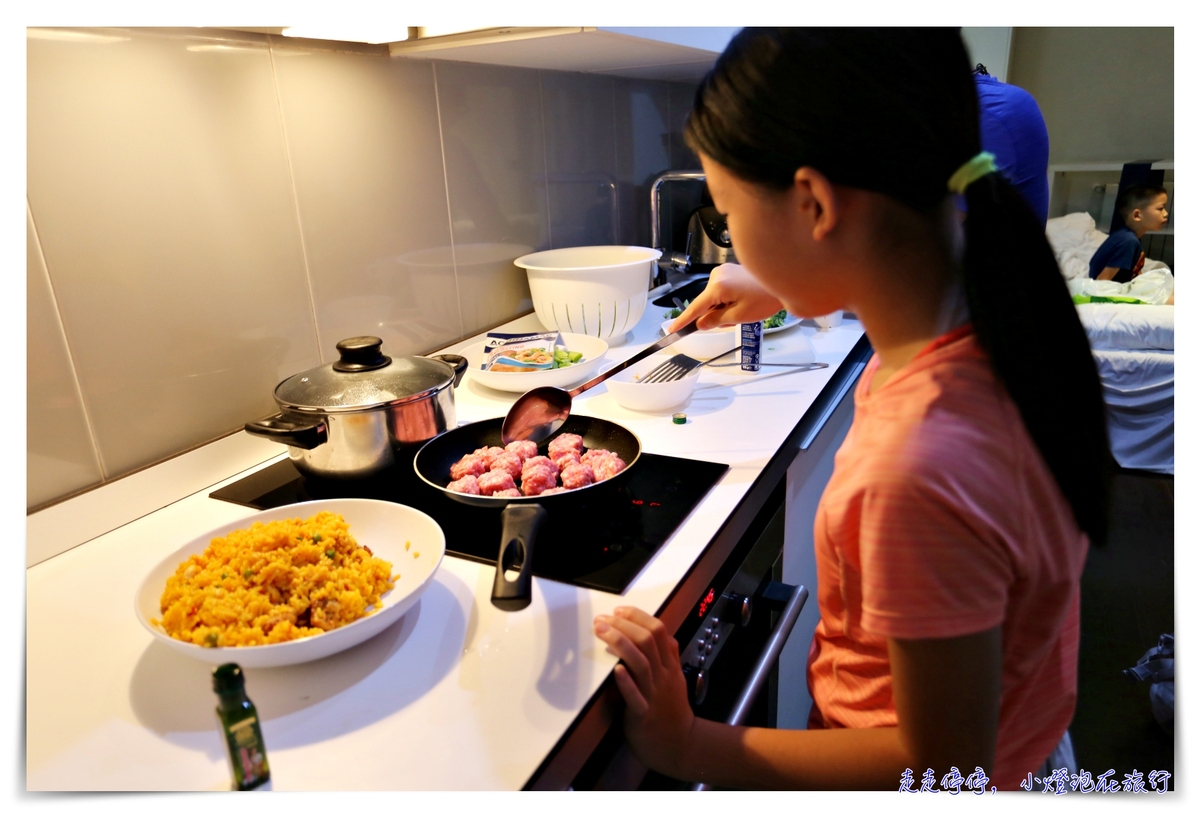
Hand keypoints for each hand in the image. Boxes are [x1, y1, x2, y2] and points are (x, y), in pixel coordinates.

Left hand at [594, 606, 695, 776]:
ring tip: (602, 632)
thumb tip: (653, 632)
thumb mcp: (674, 678)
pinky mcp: (644, 715)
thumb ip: (667, 656)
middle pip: (649, 641)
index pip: (659, 630)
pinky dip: (626, 682)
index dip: (638, 617)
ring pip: (642, 663)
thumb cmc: (671, 711)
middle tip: (603, 619)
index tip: (618, 611)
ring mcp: (655, 695)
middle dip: (624, 625)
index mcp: (670, 665)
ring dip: (620, 644)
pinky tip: (616, 670)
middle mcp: (664, 676)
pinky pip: (636, 697)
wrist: (679, 745)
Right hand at [668, 263, 783, 331]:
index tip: (672, 330)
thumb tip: (701, 323)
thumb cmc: (766, 298)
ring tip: (744, 309)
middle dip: (715, 315)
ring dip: (723, 308)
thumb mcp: (739, 316)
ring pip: (714, 298)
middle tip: (735, 320)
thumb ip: (716, 320)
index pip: (696, 307)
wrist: (786, 279)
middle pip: (706, 303)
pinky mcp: (730, 271)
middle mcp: (717, 275)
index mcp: (717, 286)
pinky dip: (727, 300)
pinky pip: (721, 291)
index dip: (684, 321)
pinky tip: (742, 302)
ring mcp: (723, 271)